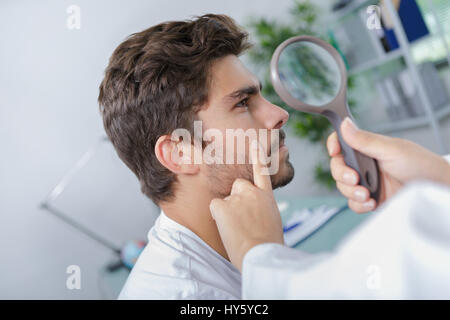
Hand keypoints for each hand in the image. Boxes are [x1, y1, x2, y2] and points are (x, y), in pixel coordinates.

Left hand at [209, 143, 283, 271]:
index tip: (255, 142)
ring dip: (228, 212)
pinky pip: (215, 208)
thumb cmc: (267, 244)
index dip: (258, 156)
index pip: (262, 171)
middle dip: (236, 198)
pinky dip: (219, 217)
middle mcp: (253, 192)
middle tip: (242, 219)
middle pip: (238, 185)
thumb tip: (254, 211)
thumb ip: (262, 209)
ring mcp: (238, 197)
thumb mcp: (272, 221)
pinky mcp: (223, 205)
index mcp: (267, 197)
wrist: (261, 254)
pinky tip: (229, 228)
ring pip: (225, 199)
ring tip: (239, 229)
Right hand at [327, 117, 449, 212]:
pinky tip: (371, 202)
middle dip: (342, 174)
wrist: (436, 189)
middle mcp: (365, 164)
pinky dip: (359, 204)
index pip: (341, 142)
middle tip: (355, 178)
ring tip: (366, 193)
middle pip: (337, 167)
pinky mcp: (370, 199)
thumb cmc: (421, 165)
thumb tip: (345, 124)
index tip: (334, 151)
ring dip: (351, 191)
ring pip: (342, 186)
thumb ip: (365, 140)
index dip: (334, 145)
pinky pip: (353, 203)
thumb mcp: (391, 150)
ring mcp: (366, 182)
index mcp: (367, 147)